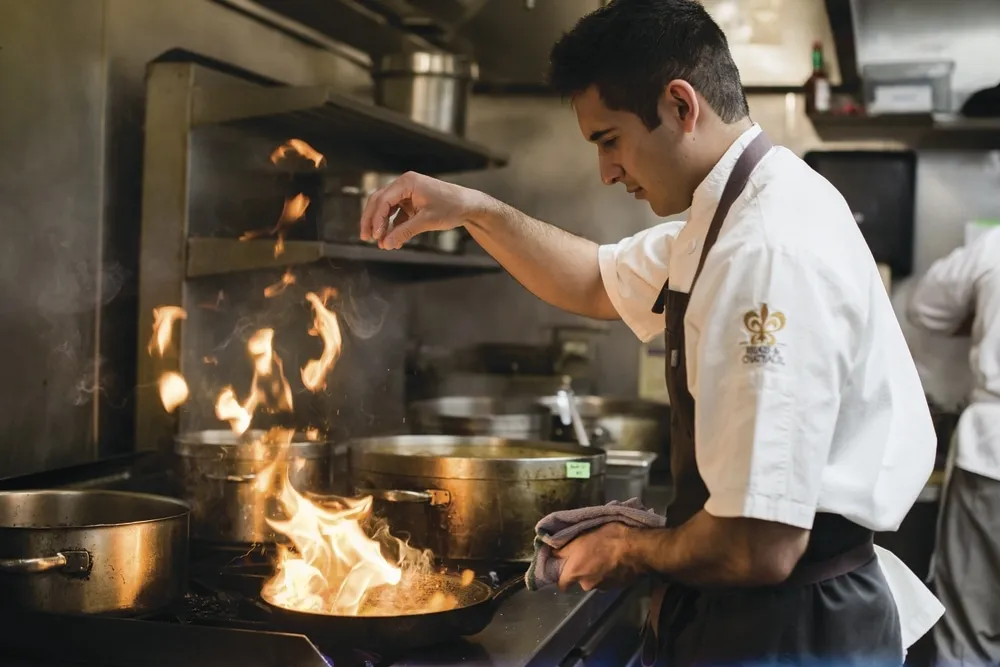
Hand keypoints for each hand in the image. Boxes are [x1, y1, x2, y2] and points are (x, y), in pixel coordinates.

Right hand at [359, 171, 490, 249]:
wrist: (469, 206)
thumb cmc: (451, 208)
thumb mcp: (427, 221)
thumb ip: (405, 232)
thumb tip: (386, 244)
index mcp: (407, 182)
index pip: (383, 200)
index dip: (376, 219)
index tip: (375, 236)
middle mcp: (404, 184)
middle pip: (379, 202)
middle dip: (372, 220)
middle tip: (366, 238)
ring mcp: (407, 193)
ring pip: (386, 208)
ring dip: (382, 225)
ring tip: (380, 243)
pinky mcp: (412, 203)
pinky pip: (397, 214)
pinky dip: (394, 227)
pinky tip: (393, 241)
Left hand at [554, 522, 638, 591]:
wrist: (635, 549)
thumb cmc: (605, 539)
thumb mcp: (580, 538)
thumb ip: (564, 549)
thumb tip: (552, 554)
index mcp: (575, 573)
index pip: (562, 584)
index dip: (562, 576)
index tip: (566, 567)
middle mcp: (586, 584)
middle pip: (580, 580)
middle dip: (583, 570)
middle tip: (590, 555)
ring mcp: (603, 587)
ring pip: (594, 580)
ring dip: (597, 571)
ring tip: (605, 556)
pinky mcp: (617, 587)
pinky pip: (608, 580)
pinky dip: (609, 573)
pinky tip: (615, 562)